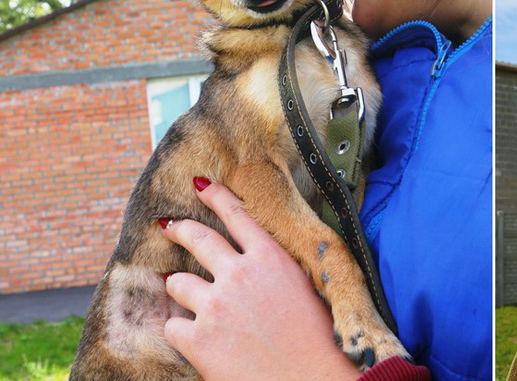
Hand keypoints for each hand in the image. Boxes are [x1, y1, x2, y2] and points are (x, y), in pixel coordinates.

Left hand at [160, 178, 359, 380]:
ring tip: (182, 293)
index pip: (238, 215)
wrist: (309, 379)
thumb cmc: (316, 341)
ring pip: (177, 282)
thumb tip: (255, 268)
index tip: (201, 185)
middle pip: (198, 238)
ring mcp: (215, 304)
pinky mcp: (197, 338)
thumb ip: (274, 272)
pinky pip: (173, 325)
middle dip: (179, 229)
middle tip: (168, 226)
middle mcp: (239, 273)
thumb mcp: (303, 290)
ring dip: (179, 287)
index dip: (217, 196)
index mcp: (271, 258)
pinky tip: (193, 338)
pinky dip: (180, 330)